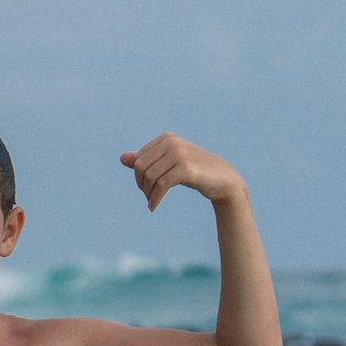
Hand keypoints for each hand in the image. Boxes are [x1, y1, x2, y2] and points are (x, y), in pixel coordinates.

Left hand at [118, 133, 244, 212]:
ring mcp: (179, 154)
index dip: (138, 177)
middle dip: (141, 185)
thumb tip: (122, 158)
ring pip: (150, 177)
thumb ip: (146, 160)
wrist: (223, 179)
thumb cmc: (195, 171)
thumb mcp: (168, 164)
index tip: (147, 189)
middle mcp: (172, 142)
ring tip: (152, 202)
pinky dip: (155, 199)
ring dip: (148, 194)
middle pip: (141, 167)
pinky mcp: (185, 168)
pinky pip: (161, 186)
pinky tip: (153, 207)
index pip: (139, 159)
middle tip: (149, 197)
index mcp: (166, 138)